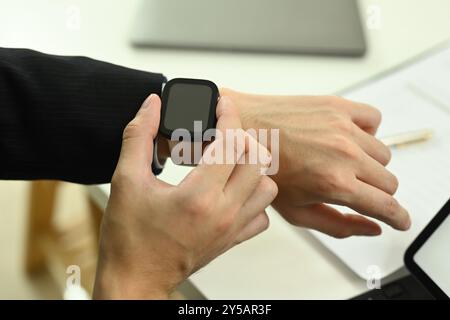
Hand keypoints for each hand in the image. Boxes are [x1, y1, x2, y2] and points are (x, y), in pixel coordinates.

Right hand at [93, 94, 277, 298]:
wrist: (136, 279)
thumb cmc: (129, 238)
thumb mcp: (126, 180)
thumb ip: (139, 136)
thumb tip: (151, 106)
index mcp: (199, 196)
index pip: (231, 142)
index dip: (229, 114)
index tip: (222, 104)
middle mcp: (224, 212)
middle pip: (258, 160)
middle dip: (242, 139)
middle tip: (221, 135)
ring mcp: (233, 228)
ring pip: (267, 186)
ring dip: (252, 167)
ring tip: (228, 161)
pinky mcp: (234, 239)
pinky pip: (263, 214)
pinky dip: (254, 197)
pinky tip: (233, 191)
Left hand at [222, 89, 410, 237]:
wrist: (243, 132)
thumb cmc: (265, 172)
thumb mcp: (297, 212)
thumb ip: (339, 225)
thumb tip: (372, 228)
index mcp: (334, 183)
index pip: (386, 205)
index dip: (398, 217)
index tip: (401, 220)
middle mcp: (344, 154)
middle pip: (389, 181)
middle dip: (376, 192)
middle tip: (355, 188)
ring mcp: (343, 127)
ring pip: (383, 153)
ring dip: (369, 163)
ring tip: (341, 162)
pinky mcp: (338, 106)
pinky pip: (375, 119)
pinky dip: (367, 131)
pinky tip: (346, 137)